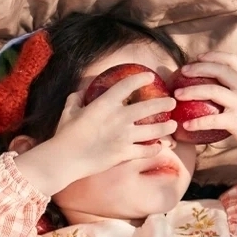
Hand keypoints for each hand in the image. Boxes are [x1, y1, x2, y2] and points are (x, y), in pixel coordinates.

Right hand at [17, 71, 176, 194]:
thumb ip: (76, 98)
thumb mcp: (68, 111)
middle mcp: (119, 118)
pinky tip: (159, 147)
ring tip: (173, 125)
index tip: (149, 77)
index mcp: (104, 104)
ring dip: (166, 127)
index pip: (128, 85)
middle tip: (171, 102)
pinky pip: (146, 151)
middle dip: (164, 103)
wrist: (64, 159)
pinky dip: (155, 149)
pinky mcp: (124, 153)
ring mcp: (123, 137)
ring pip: (154, 130)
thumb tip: (81, 92)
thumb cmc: (64, 135)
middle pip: (150, 106)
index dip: (141, 78)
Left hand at [175, 51, 236, 183]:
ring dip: (191, 91)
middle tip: (182, 71)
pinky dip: (197, 122)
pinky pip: (212, 120)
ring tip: (177, 95)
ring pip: (212, 90)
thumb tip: (218, 91)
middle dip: (198, 68)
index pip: (232, 60)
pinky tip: (186, 126)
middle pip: (219, 70)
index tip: (197, 57)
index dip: (213, 56)